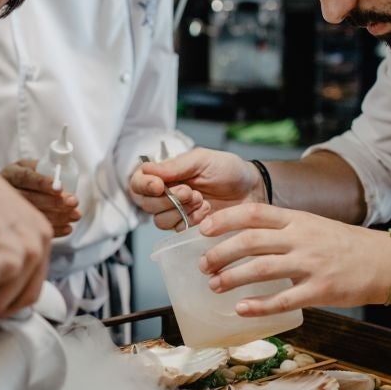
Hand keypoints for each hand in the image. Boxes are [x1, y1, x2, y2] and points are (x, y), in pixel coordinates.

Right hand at [0, 159, 80, 236]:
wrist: (15, 190)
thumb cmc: (29, 176)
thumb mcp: (32, 166)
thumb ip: (45, 168)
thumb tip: (62, 177)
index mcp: (11, 173)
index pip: (25, 177)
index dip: (42, 183)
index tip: (60, 188)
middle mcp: (7, 192)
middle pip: (29, 198)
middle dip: (54, 201)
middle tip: (72, 202)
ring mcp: (10, 210)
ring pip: (33, 215)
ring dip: (57, 216)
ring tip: (75, 215)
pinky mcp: (18, 224)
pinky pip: (36, 229)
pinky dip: (54, 229)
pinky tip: (67, 228)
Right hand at [130, 147, 259, 229]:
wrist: (252, 190)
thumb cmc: (228, 170)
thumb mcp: (202, 160)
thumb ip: (174, 166)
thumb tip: (147, 169)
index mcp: (165, 173)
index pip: (138, 181)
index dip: (144, 185)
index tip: (159, 186)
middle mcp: (166, 193)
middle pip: (146, 204)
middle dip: (168, 199)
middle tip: (191, 192)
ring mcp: (176, 211)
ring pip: (159, 220)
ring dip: (180, 211)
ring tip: (201, 200)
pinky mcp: (188, 227)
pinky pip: (177, 230)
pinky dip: (191, 221)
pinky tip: (206, 211)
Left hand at [197, 203, 390, 314]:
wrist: (386, 263)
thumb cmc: (345, 245)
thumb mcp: (313, 226)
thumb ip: (283, 229)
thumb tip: (243, 238)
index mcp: (298, 219)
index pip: (253, 213)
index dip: (224, 219)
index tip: (202, 229)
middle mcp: (301, 238)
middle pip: (250, 241)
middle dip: (220, 253)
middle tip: (204, 265)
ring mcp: (311, 265)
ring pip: (261, 269)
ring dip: (232, 278)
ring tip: (215, 285)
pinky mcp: (320, 291)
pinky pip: (283, 300)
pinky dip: (259, 306)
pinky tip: (241, 309)